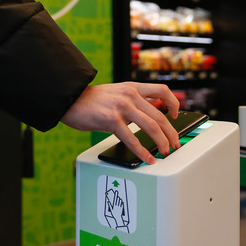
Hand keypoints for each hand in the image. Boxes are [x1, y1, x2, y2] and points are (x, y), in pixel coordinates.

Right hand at [60, 82, 179, 164]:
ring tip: (164, 152)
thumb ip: (131, 101)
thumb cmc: (90, 100)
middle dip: (172, 133)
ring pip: (152, 126)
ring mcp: (122, 107)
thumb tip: (147, 115)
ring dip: (162, 142)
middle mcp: (130, 95)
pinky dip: (142, 151)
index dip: (174, 103)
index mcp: (132, 87)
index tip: (176, 115)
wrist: (69, 98)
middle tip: (175, 144)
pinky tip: (147, 158)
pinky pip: (132, 138)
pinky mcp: (111, 120)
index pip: (163, 91)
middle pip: (160, 115)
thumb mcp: (115, 93)